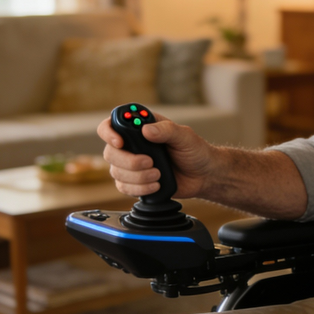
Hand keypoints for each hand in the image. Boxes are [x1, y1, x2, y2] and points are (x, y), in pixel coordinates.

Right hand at [97, 112, 219, 199]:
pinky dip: (139, 189)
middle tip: (150, 162)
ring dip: (137, 177)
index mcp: (141, 128)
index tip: (120, 142)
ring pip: (116, 172)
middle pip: (110, 153)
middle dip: (129, 161)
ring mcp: (132, 165)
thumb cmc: (195, 152)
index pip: (111, 125)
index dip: (109, 132)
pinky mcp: (135, 182)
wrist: (203, 176)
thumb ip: (167, 130)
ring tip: (158, 175)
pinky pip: (123, 188)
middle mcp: (133, 145)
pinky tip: (156, 185)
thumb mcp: (185, 136)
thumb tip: (147, 130)